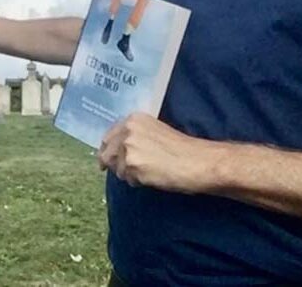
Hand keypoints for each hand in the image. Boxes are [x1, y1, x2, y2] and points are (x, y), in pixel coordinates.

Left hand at [97, 112, 219, 193]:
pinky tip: (151, 177)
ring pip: (117, 168)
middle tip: (129, 172)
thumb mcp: (154, 132)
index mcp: (133, 119)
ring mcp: (128, 147)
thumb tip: (115, 150)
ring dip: (129, 174)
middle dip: (114, 164)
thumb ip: (134, 136)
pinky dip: (137, 182)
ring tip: (149, 172)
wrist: (196, 161)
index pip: (109, 136)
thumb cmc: (181, 149)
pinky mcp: (132, 164)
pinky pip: (127, 179)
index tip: (105, 158)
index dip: (107, 149)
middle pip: (107, 153)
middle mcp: (127, 130)